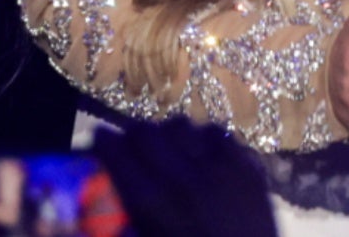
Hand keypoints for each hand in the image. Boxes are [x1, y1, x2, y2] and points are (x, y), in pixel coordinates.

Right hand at [92, 118, 277, 236]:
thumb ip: (122, 224)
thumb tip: (102, 201)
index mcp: (150, 204)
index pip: (114, 150)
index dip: (102, 141)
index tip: (100, 141)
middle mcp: (181, 180)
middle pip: (144, 131)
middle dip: (132, 135)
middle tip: (131, 146)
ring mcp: (218, 170)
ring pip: (180, 125)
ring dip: (167, 135)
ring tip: (167, 150)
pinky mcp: (247, 169)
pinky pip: (217, 133)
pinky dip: (204, 140)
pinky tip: (200, 156)